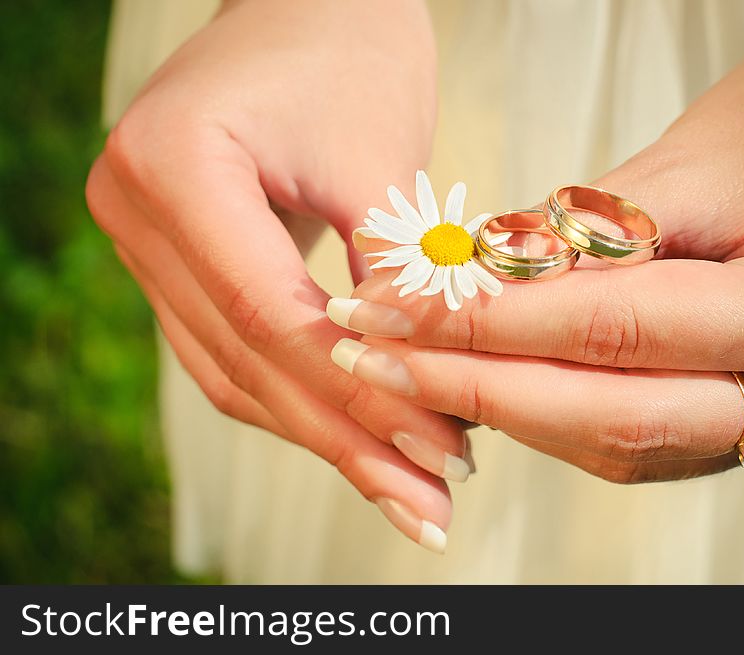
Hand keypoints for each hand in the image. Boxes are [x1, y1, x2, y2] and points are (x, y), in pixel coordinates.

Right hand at [86, 0, 465, 551]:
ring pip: (231, 371)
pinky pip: (232, 349)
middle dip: (344, 439)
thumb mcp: (383, 157)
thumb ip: (397, 274)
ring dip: (322, 434)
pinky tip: (356, 436)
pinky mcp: (175, 260)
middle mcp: (133, 210)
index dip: (357, 397)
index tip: (436, 455)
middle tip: (426, 506)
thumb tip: (427, 388)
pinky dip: (297, 396)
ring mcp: (143, 241)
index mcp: (174, 167)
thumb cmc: (350, 50)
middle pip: (245, 360)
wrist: (308, 4)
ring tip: (403, 488)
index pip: (270, 315)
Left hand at [330, 1, 743, 481]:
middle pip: (606, 417)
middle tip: (374, 360)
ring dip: (509, 413)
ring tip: (417, 375)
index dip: (486, 325)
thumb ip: (590, 232)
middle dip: (474, 389)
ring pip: (620, 445)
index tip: (392, 310)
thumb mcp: (708, 154)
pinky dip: (561, 417)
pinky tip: (497, 390)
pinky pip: (645, 439)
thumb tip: (479, 279)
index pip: (607, 331)